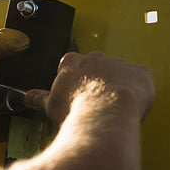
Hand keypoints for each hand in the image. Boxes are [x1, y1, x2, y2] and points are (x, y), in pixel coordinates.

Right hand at [24, 51, 153, 124]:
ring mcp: (119, 63)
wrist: (105, 112)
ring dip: (118, 86)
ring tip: (114, 108)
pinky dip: (138, 90)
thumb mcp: (52, 105)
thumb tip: (28, 97)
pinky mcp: (140, 72)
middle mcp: (96, 58)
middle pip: (96, 67)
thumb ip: (40, 98)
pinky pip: (140, 79)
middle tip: (95, 102)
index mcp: (72, 62)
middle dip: (96, 82)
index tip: (76, 95)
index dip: (75, 83)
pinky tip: (133, 104)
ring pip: (119, 73)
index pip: (71, 66)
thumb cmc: (77, 108)